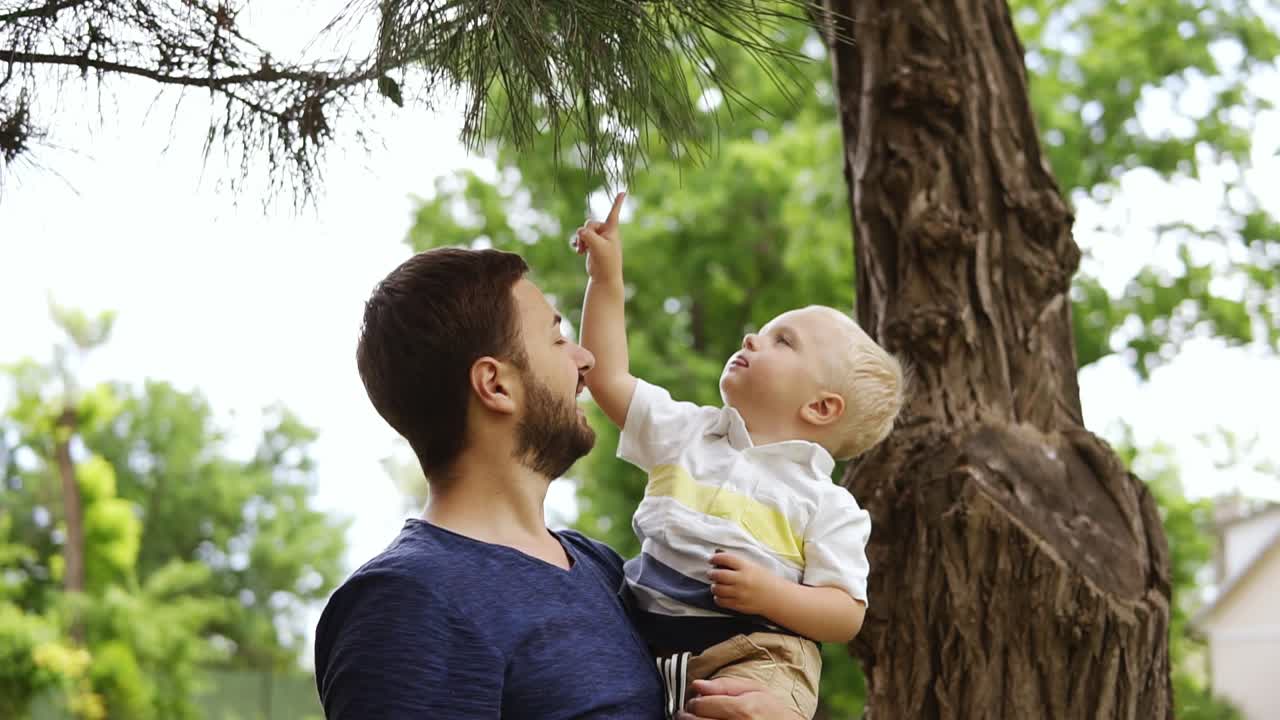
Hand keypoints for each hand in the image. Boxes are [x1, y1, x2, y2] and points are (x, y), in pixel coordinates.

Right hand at [573, 192, 624, 282]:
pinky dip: (577, 243)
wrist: (604, 277)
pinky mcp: (591, 245)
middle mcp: (605, 232)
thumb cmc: (606, 262)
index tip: (623, 192)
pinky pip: (580, 238)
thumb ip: (588, 236)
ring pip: (583, 231)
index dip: (618, 202)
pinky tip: (577, 250)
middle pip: (589, 223)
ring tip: (581, 250)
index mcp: (612, 230)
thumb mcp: (597, 247)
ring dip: (580, 239)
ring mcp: (598, 238)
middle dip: (584, 233)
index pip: (614, 213)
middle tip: (584, 245)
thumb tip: (579, 231)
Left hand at [677, 677, 799, 719]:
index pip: (701, 705)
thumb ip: (725, 685)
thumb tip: (697, 685)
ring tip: (697, 719)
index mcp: (743, 710)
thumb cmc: (774, 712)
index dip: (695, 701)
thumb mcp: (756, 691)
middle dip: (689, 715)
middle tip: (691, 712)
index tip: (697, 701)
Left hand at [708, 552, 779, 616]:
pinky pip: (721, 602)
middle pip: (718, 575)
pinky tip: (720, 595)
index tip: (711, 559)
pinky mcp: (739, 605)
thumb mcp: (753, 567)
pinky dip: (717, 598)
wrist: (777, 597)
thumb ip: (738, 564)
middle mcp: (742, 580)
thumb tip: (720, 559)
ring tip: (716, 585)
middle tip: (711, 573)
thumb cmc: (765, 580)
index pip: (726, 559)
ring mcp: (740, 593)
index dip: (715, 558)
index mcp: (746, 567)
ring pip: (718, 589)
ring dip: (714, 586)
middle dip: (711, 573)